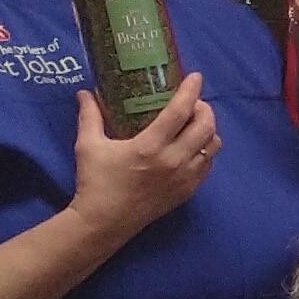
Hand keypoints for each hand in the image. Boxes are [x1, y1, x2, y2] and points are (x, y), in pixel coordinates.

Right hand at [70, 77, 218, 240]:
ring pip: (213, 146)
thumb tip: (84, 92)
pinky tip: (194, 146)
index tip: (195, 77)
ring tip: (196, 123)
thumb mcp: (88, 145)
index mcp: (150, 147)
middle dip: (204, 109)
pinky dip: (206, 151)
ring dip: (209, 130)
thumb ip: (90, 116)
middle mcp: (174, 161)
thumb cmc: (95, 181)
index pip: (180, 112)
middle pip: (206, 126)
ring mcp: (184, 178)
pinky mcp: (188, 191)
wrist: (105, 222)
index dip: (190, 91)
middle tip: (193, 102)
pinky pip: (209, 165)